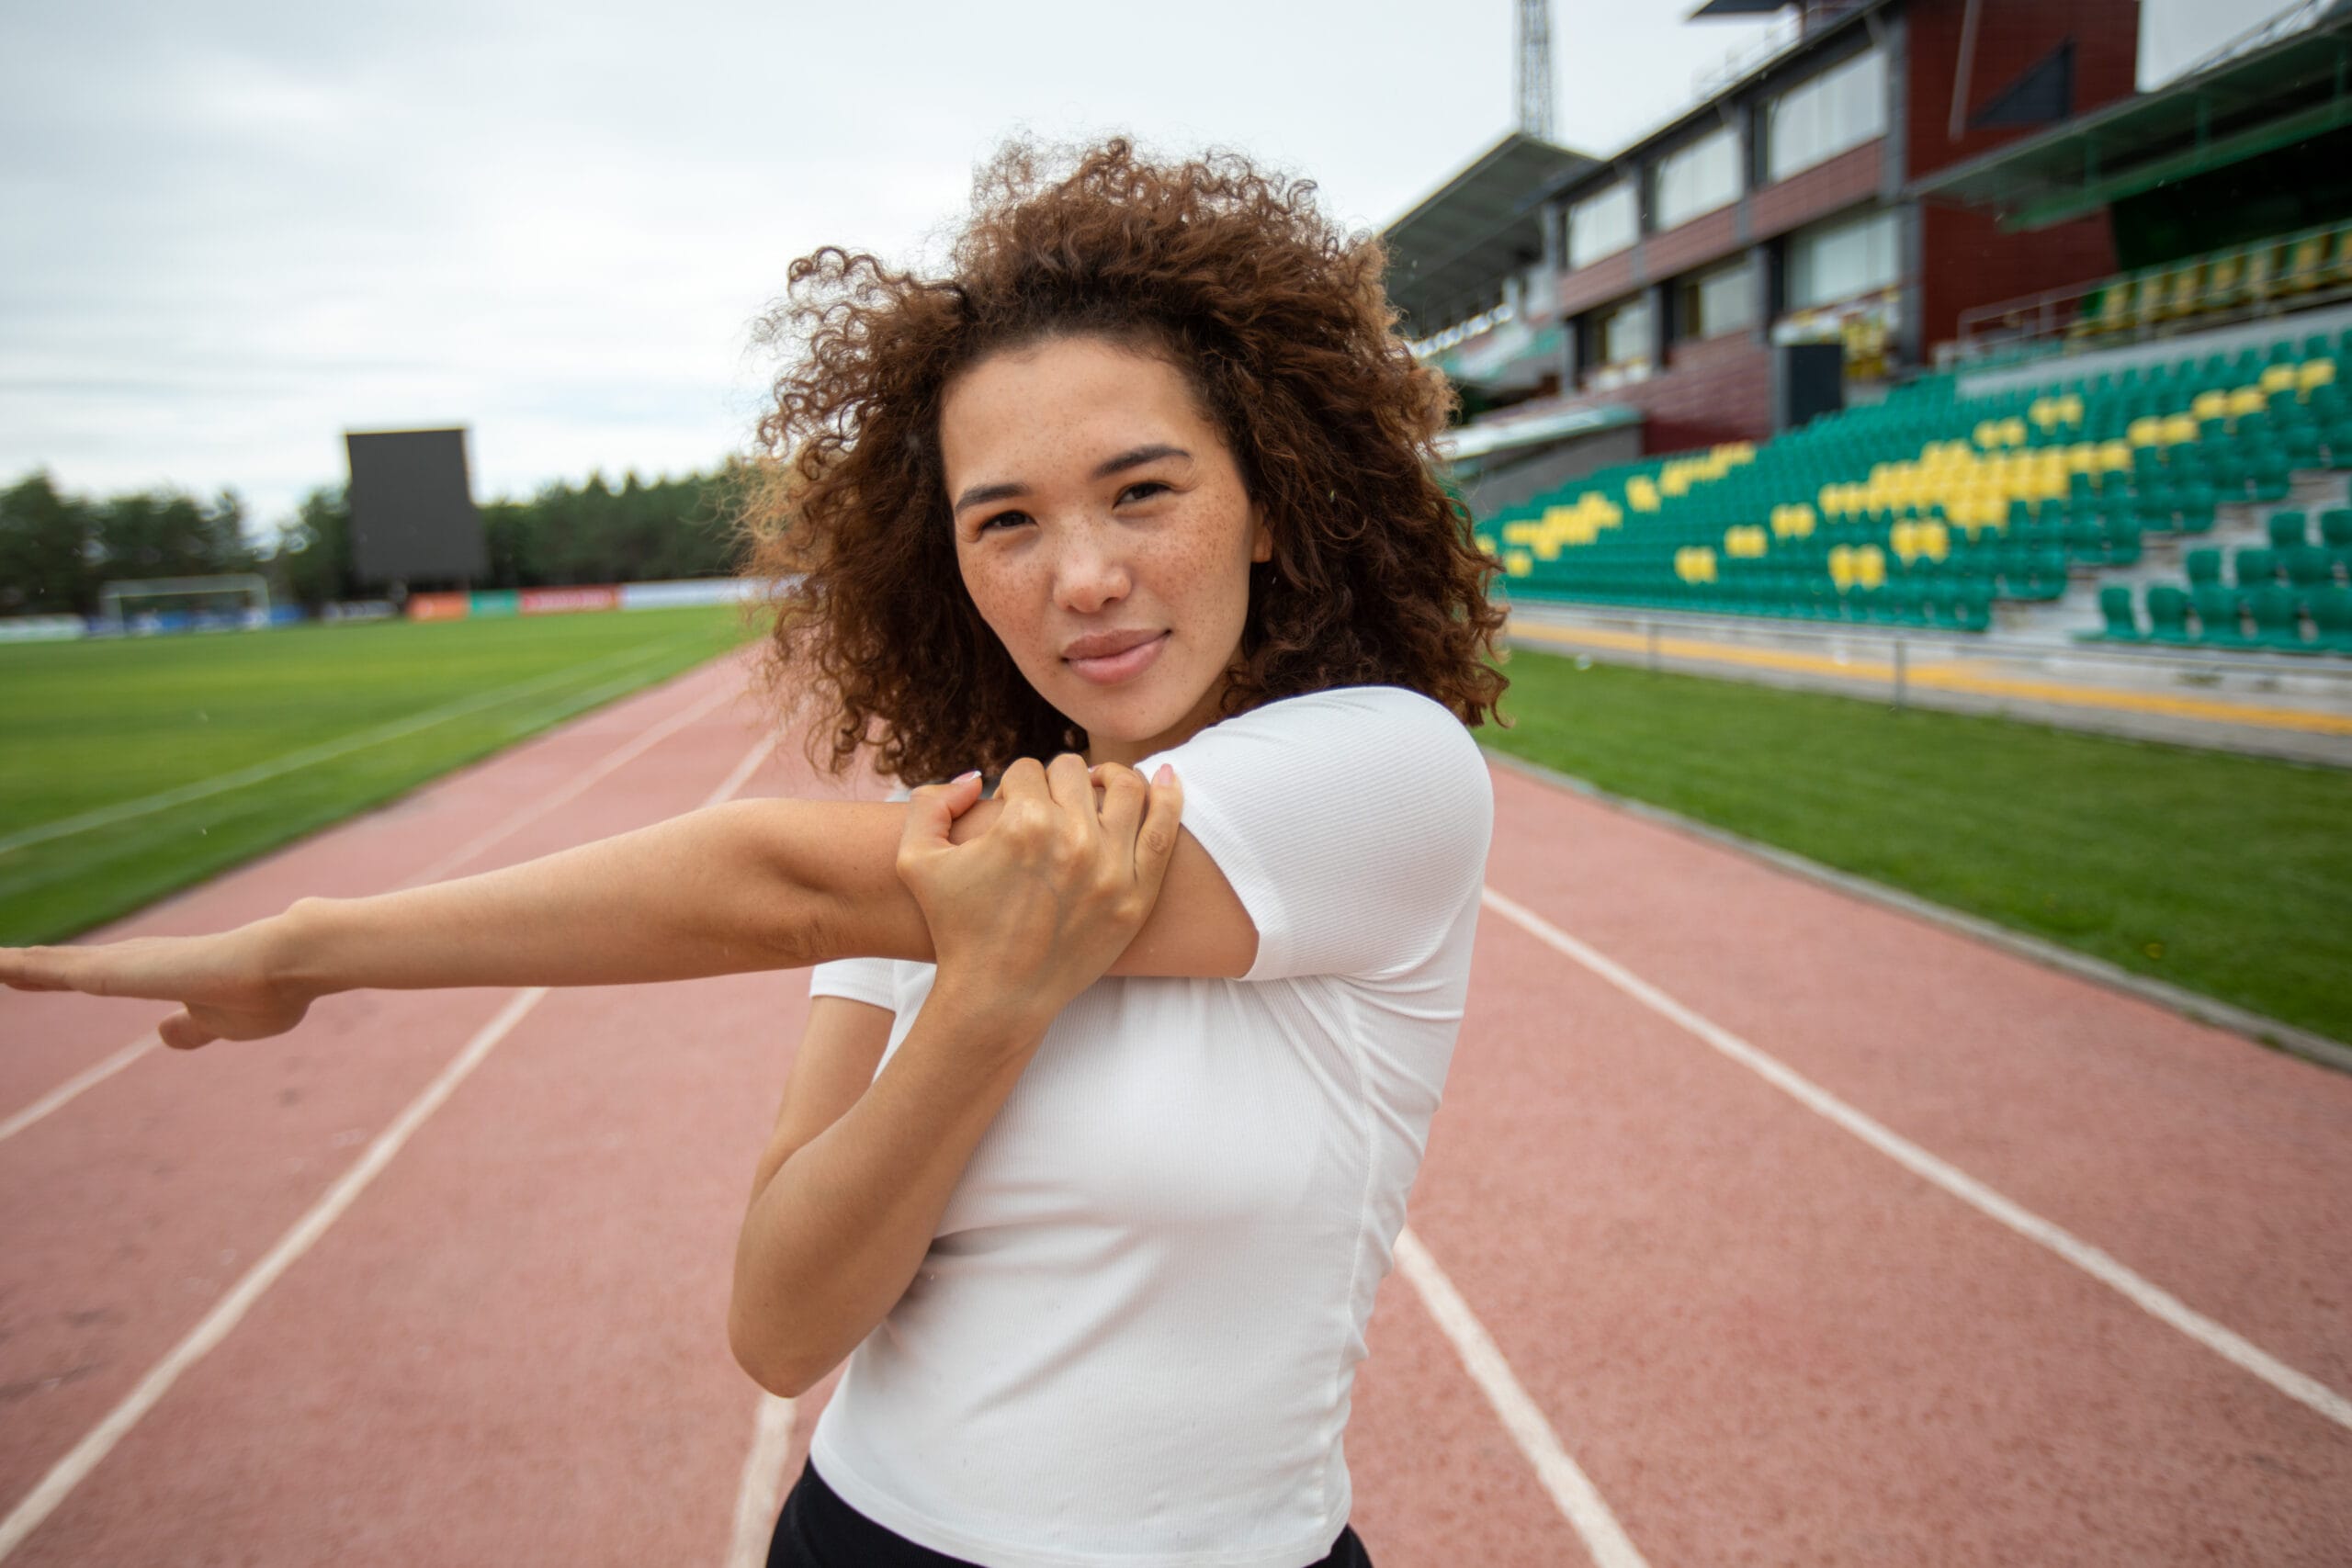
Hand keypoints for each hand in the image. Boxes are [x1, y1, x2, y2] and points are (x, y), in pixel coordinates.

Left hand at [0, 914, 318, 1050]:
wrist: (290, 962)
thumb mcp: (223, 1026)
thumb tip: (162, 1034)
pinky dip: (20, 970)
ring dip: (14, 968)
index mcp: (157, 975)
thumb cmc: (271, 993)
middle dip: (24, 970)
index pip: (94, 975)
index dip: (59, 976)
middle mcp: (134, 962)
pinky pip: (54, 971)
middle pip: (62, 967)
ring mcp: (125, 964)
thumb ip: (192, 1029)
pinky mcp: (119, 971)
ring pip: (50, 966)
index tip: (26, 976)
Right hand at [894, 754, 1182, 1022]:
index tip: (1010, 813)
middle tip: (1047, 808)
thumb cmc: (957, 929)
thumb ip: (930, 801)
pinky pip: (1165, 831)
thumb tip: (976, 777)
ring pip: (1124, 787)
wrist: (997, 997)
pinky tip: (1166, 778)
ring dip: (1107, 779)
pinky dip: (1169, 797)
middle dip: (1055, 783)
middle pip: (1074, 772)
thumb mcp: (916, 859)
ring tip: (1095, 793)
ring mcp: (1112, 867)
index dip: (1013, 788)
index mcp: (1023, 823)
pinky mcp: (1138, 896)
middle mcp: (1072, 838)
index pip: (1027, 771)